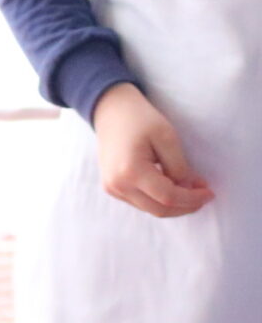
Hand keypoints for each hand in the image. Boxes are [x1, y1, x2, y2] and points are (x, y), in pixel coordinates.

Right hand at [91, 84, 212, 217]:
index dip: (192, 198)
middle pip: (158, 209)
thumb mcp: (167, 138)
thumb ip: (179, 167)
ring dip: (173, 205)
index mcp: (130, 171)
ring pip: (150, 209)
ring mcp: (112, 188)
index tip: (210, 193)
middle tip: (202, 196)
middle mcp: (117, 185)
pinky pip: (140, 203)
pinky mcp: (112, 187)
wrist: (111, 112)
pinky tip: (171, 188)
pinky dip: (159, 200)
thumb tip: (189, 189)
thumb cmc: (140, 120)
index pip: (167, 197)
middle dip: (185, 206)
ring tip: (189, 190)